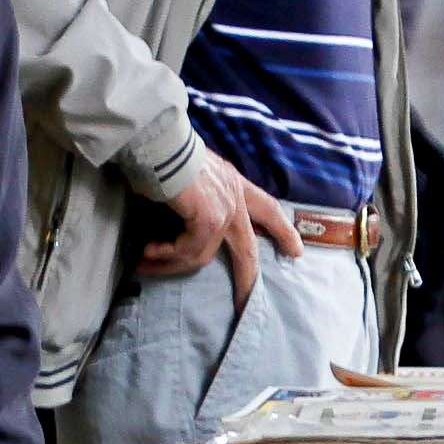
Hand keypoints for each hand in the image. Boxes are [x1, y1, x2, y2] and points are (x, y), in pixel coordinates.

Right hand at [141, 152, 301, 303]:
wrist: (157, 140)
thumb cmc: (165, 152)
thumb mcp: (192, 174)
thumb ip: (200, 195)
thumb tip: (186, 218)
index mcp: (234, 184)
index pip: (267, 209)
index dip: (282, 230)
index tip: (296, 251)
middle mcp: (235, 198)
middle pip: (248, 249)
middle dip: (248, 280)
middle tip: (247, 304)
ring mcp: (225, 210)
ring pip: (202, 255)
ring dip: (172, 263)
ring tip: (147, 262)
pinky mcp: (209, 220)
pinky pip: (188, 251)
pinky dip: (165, 254)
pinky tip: (147, 251)